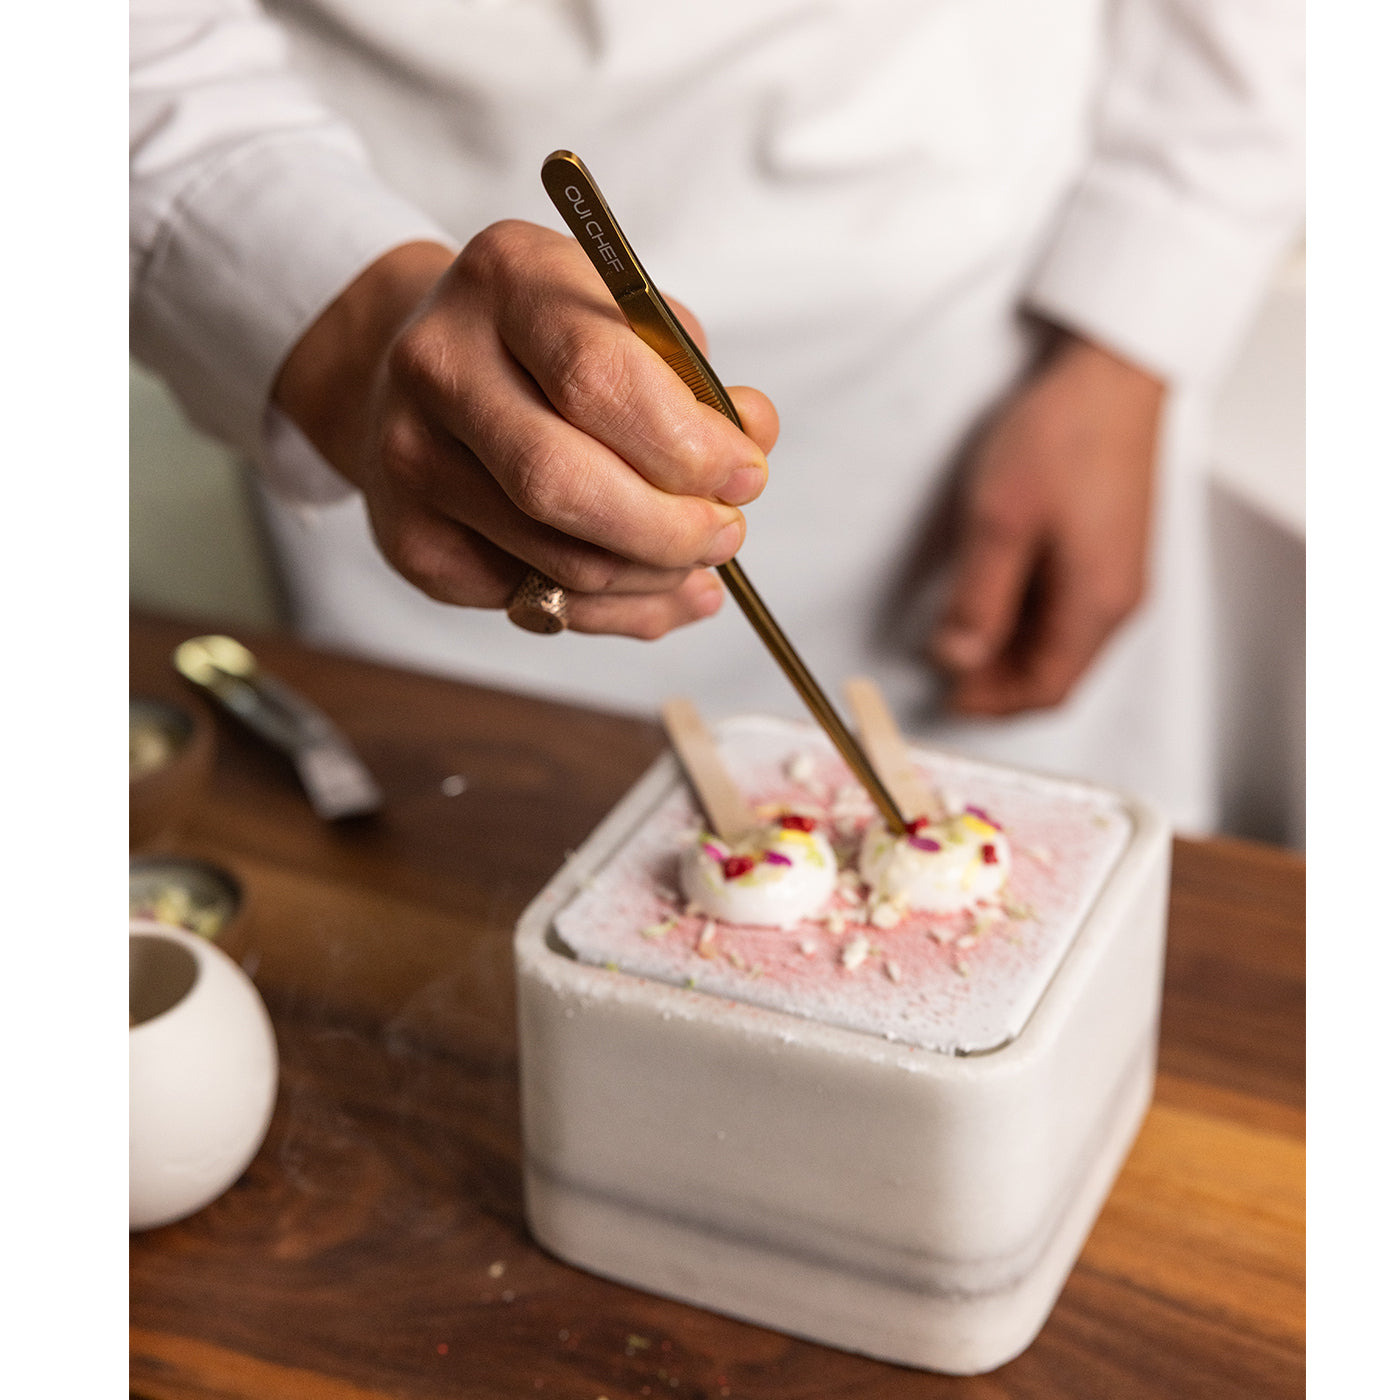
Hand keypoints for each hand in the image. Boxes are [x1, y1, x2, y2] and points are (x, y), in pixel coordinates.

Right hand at [272, 224, 777, 637]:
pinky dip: (615, 610)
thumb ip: (694, 382)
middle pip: (564, 484)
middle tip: (726, 534)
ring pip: (560, 561)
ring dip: (653, 576)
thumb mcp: (628, 322)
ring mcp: (412, 459)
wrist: (415, 366)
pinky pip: (536, 604)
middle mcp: (439, 366)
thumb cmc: (548, 345)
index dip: (687, 447)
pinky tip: (647, 585)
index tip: (745, 475)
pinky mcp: (412, 542)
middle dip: (671, 530)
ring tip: (694, 559)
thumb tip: (752, 445)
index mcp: (507, 279)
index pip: (598, 379)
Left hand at [930, 333, 1163, 714]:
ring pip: (1060, 643)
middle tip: (944, 665)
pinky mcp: (1110, 551)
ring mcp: (1118, 576)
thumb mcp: (1000, 521)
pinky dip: (1026, 620)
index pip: (1047, 688)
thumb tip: (956, 658)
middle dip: (998, 681)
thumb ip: (977, 599)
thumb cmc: (1065, 434)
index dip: (991, 702)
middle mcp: (1118, 599)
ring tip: (957, 632)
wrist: (1113, 372)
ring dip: (1009, 650)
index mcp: (1097, 603)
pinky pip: (1067, 609)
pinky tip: (991, 599)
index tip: (944, 693)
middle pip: (1057, 671)